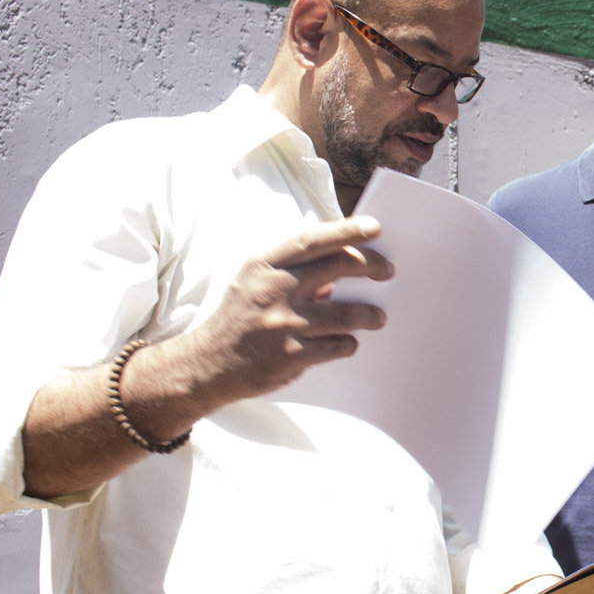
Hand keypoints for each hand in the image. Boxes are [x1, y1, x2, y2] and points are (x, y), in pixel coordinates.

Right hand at [179, 217, 392, 407]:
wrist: (206, 365)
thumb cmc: (238, 319)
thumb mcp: (255, 283)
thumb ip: (293, 272)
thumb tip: (339, 267)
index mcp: (264, 266)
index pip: (312, 240)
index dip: (346, 231)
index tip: (373, 228)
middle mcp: (274, 290)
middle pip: (337, 267)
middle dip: (370, 265)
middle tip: (387, 270)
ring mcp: (283, 324)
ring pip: (346, 313)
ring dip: (369, 315)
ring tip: (377, 317)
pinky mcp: (291, 356)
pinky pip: (337, 346)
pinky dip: (347, 344)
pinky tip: (348, 343)